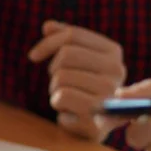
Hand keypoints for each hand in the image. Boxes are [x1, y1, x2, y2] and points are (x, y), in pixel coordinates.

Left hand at [29, 21, 125, 140]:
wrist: (99, 123)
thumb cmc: (85, 88)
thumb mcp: (79, 60)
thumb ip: (65, 41)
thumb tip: (48, 26)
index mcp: (113, 52)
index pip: (72, 35)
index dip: (47, 43)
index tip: (34, 55)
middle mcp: (116, 71)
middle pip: (65, 55)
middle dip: (53, 70)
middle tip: (60, 83)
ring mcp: (108, 95)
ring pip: (60, 77)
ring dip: (55, 90)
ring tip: (68, 98)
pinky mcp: (97, 116)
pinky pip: (61, 97)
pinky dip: (57, 104)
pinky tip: (69, 111)